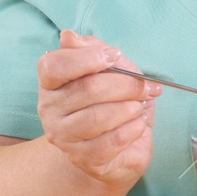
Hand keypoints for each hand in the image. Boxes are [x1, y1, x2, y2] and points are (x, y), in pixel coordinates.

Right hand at [37, 29, 161, 190]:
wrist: (112, 148)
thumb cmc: (109, 101)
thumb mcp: (106, 69)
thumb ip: (91, 50)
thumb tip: (69, 36)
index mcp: (50, 83)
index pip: (54, 66)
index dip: (86, 58)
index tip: (115, 56)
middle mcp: (49, 109)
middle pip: (86, 90)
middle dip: (124, 84)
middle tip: (146, 85)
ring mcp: (63, 137)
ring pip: (98, 118)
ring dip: (129, 108)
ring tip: (141, 105)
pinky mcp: (83, 159)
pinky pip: (111, 141)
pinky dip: (132, 129)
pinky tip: (139, 123)